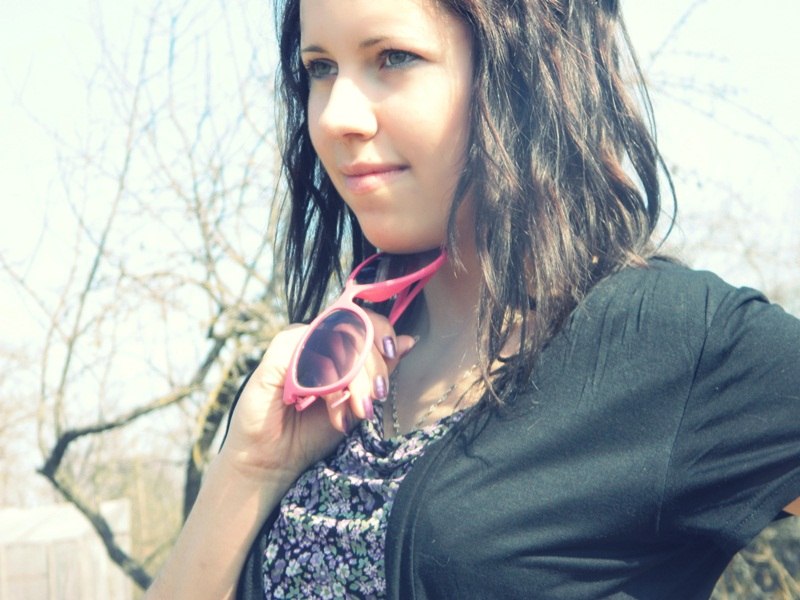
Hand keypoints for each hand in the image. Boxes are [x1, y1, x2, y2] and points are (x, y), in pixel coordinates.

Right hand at [220, 313, 414, 485]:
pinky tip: (330, 400)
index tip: (395, 354)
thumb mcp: (358, 402)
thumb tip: (409, 341)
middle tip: (377, 396)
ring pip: (335, 337)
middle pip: (353, 326)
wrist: (276, 461)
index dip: (383, 331)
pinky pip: (309, 348)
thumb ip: (379, 372)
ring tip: (359, 409)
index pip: (363, 319)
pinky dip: (327, 375)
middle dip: (373, 362)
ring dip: (354, 374)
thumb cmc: (314, 432)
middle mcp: (314, 337)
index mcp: (333, 344)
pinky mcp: (277, 354)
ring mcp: (294, 343)